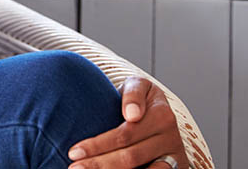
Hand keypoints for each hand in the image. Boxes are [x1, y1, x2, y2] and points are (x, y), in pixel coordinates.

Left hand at [67, 76, 186, 168]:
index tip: (74, 152)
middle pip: (130, 157)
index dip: (98, 145)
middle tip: (73, 168)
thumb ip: (133, 94)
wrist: (164, 115)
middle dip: (98, 164)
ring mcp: (173, 157)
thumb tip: (132, 115)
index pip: (124, 134)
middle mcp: (170, 138)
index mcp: (162, 114)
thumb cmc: (141, 100)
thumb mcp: (138, 86)